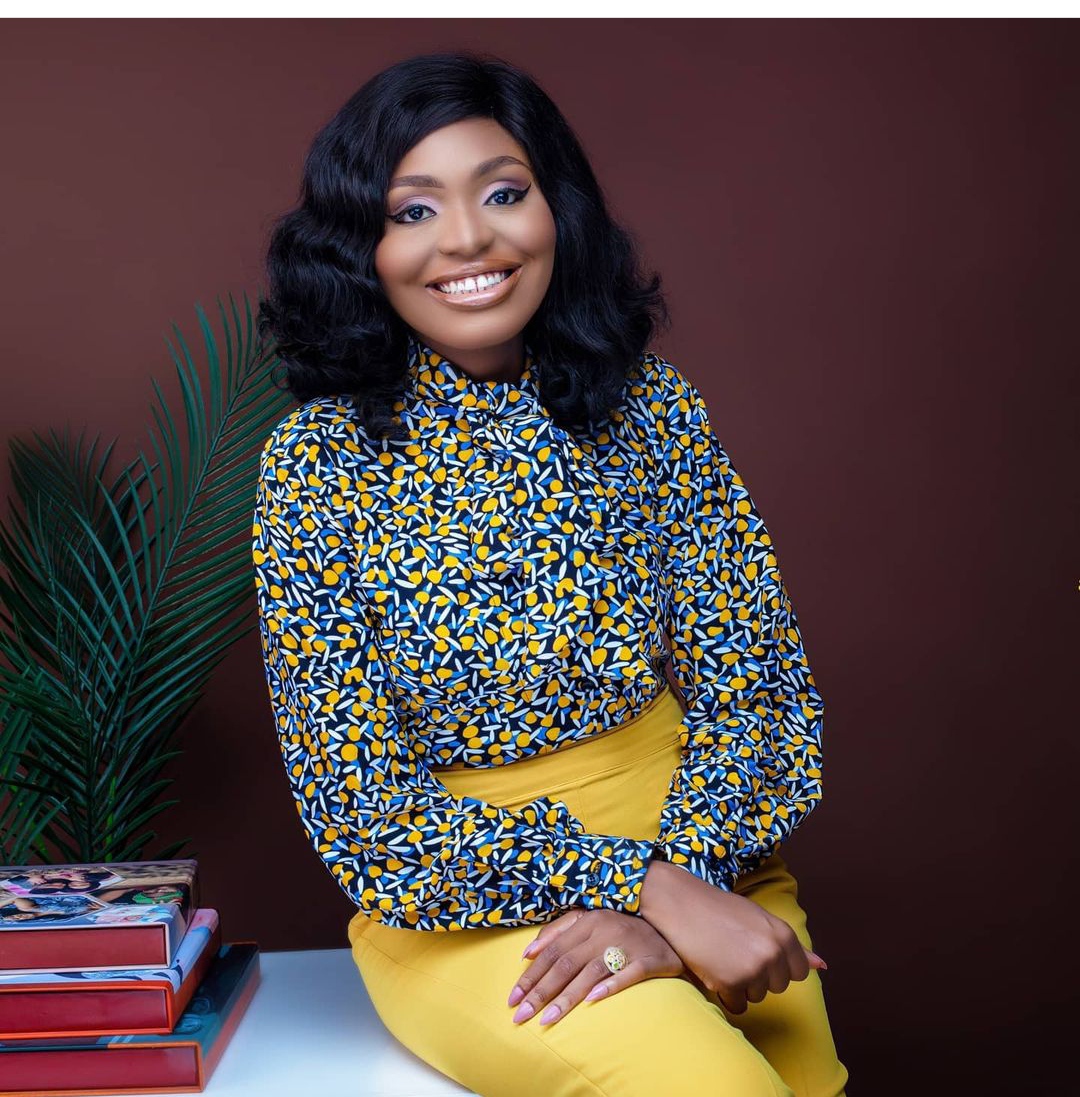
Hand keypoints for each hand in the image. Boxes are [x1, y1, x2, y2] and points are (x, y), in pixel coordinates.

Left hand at [506, 907, 684, 1027]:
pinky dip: (609, 986)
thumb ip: (558, 932)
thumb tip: (528, 952)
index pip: (553, 951)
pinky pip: (627, 974)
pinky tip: (592, 1001)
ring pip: (591, 972)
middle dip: (541, 991)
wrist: (669, 928)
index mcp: (588, 921)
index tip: (513, 998)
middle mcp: (604, 931)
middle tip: (521, 1015)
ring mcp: (627, 945)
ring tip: (547, 1020)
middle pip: (566, 963)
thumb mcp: (589, 921)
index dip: (531, 974)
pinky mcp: (648, 960)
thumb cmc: (621, 928)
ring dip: (567, 998)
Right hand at [639, 858, 826, 1014]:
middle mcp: (772, 953)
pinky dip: (725, 994)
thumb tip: (821, 966)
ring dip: (741, 985)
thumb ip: (789, 945)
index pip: (798, 972)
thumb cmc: (718, 909)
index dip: (777, 966)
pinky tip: (713, 970)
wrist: (680, 904)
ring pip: (757, 996)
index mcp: (783, 935)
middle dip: (759, 976)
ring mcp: (752, 969)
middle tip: (734, 952)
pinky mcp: (731, 983)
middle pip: (777, 986)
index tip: (756, 952)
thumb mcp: (758, 918)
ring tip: (721, 957)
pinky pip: (737, 1005)